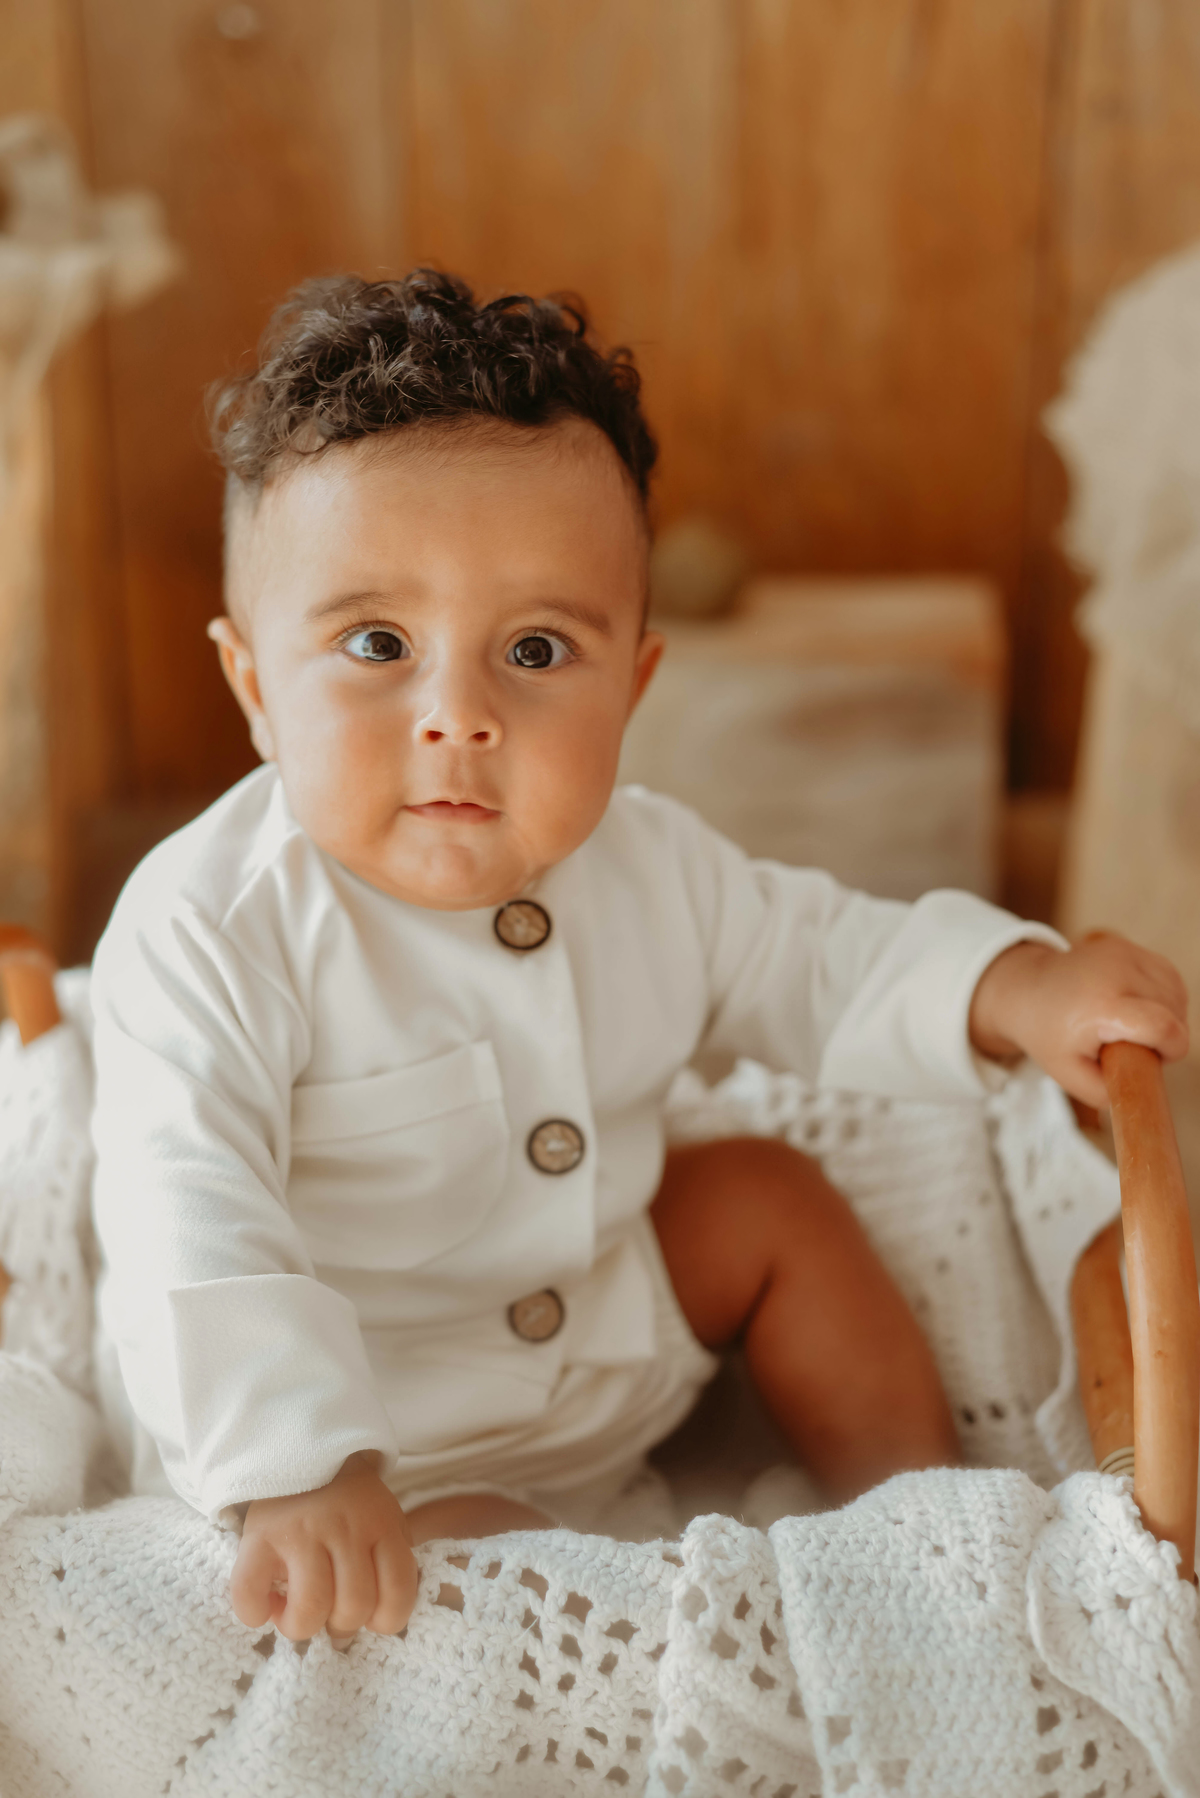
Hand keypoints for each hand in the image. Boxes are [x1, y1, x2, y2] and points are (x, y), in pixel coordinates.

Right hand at [231, 1451, 417, 1640]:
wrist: (301, 1450)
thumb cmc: (348, 1500)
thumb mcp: (385, 1517)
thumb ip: (393, 1560)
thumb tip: (380, 1619)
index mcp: (380, 1524)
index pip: (397, 1594)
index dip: (384, 1620)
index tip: (369, 1615)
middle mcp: (344, 1527)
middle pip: (353, 1607)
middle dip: (341, 1626)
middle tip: (328, 1611)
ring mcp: (301, 1531)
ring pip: (310, 1608)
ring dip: (301, 1625)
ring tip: (295, 1611)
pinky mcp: (260, 1536)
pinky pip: (251, 1594)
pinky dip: (256, 1612)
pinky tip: (265, 1606)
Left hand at [969, 934, 1188, 1109]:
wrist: (1025, 990)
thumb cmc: (1047, 1034)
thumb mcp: (1069, 1075)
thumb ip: (1108, 1092)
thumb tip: (1144, 1092)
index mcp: (1100, 1005)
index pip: (1163, 1026)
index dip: (1172, 1049)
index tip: (1158, 1060)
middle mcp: (1115, 971)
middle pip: (1173, 1012)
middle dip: (1165, 1036)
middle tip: (1132, 1046)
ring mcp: (1122, 953)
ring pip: (1176, 993)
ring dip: (1168, 1015)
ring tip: (1134, 1026)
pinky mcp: (1128, 946)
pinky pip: (1168, 977)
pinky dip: (1163, 996)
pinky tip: (1140, 1007)